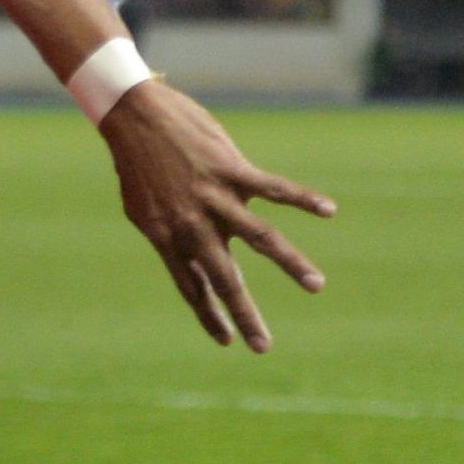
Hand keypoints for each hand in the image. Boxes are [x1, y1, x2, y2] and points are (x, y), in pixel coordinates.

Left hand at [97, 80, 333, 351]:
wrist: (133, 116)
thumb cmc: (138, 164)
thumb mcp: (142, 210)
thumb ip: (168, 235)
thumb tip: (190, 256)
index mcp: (168, 238)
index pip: (192, 288)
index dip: (209, 316)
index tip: (227, 341)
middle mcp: (193, 226)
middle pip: (226, 279)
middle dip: (246, 315)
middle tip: (264, 347)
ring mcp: (215, 198)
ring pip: (261, 239)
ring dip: (292, 264)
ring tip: (316, 286)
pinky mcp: (232, 170)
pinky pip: (275, 189)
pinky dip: (304, 199)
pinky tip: (329, 211)